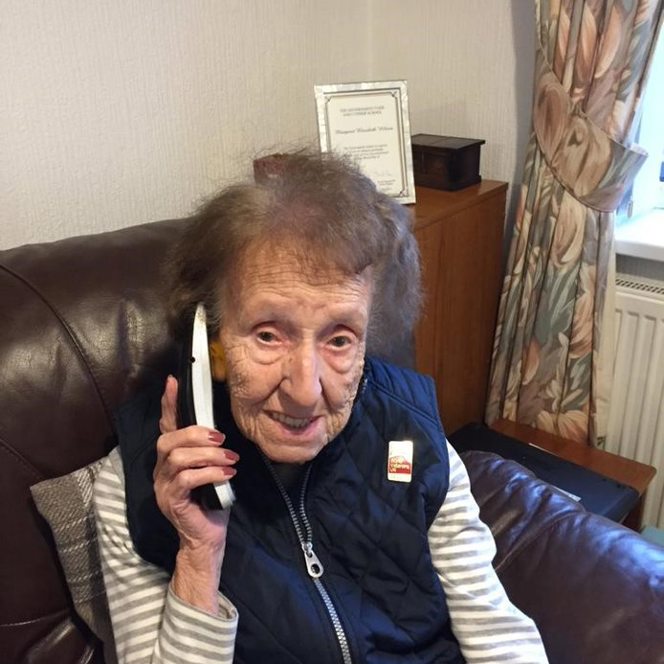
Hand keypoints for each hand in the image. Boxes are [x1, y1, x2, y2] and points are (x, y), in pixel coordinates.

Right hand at [154, 376, 237, 598]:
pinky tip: (227, 473)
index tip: (173, 381)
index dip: (169, 404)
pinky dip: (210, 472)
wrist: (208, 539)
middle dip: (195, 433)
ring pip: (178, 458)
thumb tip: (219, 429)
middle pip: (168, 440)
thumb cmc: (212, 501)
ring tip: (230, 458)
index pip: (166, 426)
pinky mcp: (171, 502)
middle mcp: (161, 471)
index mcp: (171, 459)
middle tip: (220, 437)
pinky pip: (187, 479)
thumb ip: (209, 451)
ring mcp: (163, 487)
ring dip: (208, 455)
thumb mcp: (213, 469)